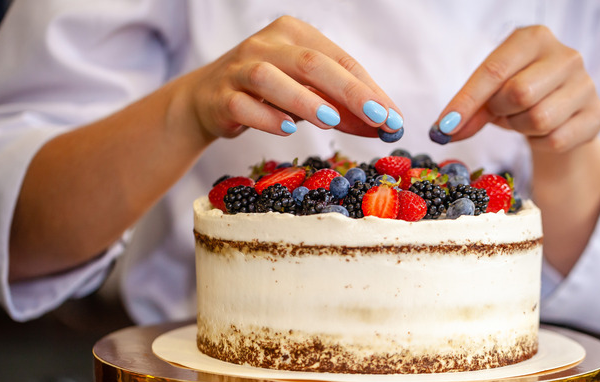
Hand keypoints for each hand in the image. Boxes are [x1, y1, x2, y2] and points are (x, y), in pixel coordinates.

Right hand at [173, 15, 402, 143]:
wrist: (207, 99)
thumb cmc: (268, 94)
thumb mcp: (306, 93)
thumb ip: (341, 106)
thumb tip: (385, 126)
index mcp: (294, 34)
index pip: (339, 59)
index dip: (368, 89)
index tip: (393, 118)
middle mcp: (266, 45)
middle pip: (311, 63)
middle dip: (349, 92)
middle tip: (377, 118)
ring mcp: (240, 69)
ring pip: (271, 78)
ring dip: (303, 99)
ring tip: (331, 119)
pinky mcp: (220, 96)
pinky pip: (242, 105)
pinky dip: (265, 116)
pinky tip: (286, 129)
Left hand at [432, 25, 599, 151]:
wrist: (562, 114)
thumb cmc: (520, 96)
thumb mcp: (491, 94)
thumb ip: (469, 109)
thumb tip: (443, 132)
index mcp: (534, 39)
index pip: (493, 71)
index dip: (466, 102)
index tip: (443, 127)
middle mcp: (566, 55)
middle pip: (519, 94)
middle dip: (501, 111)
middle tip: (501, 112)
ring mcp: (586, 84)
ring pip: (539, 119)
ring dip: (520, 127)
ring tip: (522, 119)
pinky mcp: (597, 115)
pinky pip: (556, 139)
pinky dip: (540, 142)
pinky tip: (543, 131)